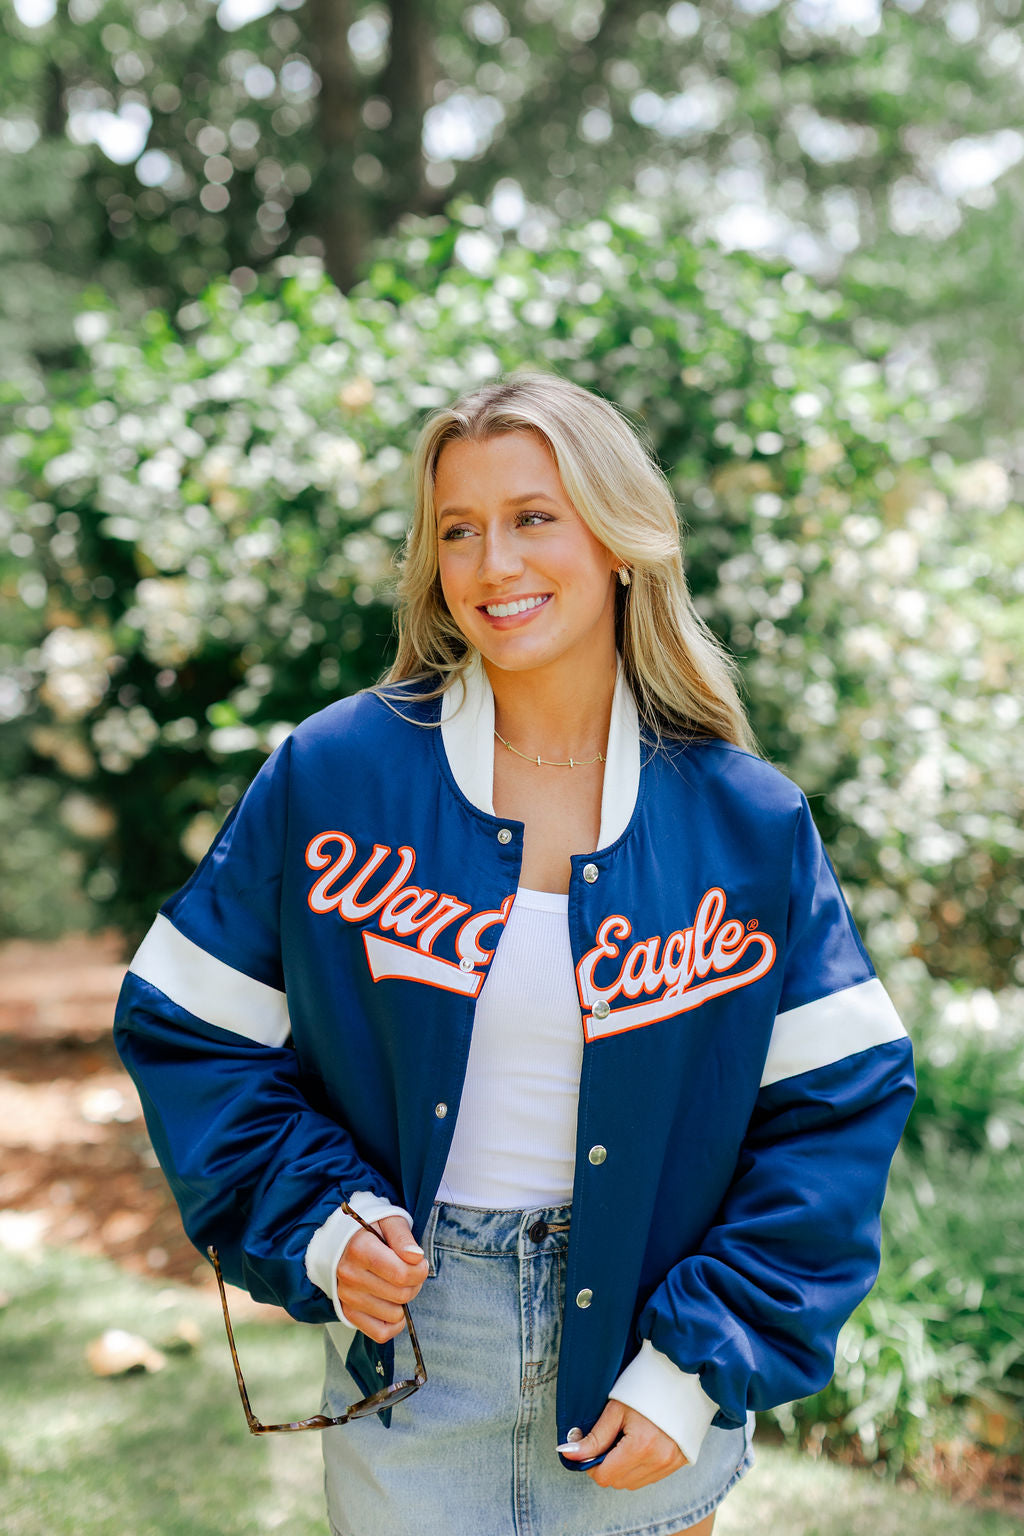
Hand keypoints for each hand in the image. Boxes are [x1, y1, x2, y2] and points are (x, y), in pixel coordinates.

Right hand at [335, 1215, 428, 1342]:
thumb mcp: (389, 1221)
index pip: (402, 1273)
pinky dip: (394, 1324)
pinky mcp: (348, 1313)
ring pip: (394, 1315)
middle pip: (401, 1294)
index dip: (420, 1270)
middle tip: (410, 1271)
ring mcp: (346, 1297)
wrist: (342, 1242)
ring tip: (397, 1284)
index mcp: (359, 1249)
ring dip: (404, 1302)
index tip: (419, 1261)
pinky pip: (380, 1333)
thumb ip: (403, 1238)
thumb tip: (417, 1258)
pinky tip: (393, 1305)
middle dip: (415, 1284)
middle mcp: (349, 1275)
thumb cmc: (371, 1230)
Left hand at [559, 1400, 686, 1489]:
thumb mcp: (616, 1409)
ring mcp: (670, 1464)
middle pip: (618, 1483)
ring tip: (625, 1440)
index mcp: (641, 1445)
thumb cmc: (644, 1388)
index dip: (591, 1464)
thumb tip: (568, 1453)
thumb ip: (594, 1437)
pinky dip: (639, 1467)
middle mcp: (658, 1460)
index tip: (590, 1448)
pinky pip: (650, 1478)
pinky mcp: (678, 1463)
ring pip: (633, 1483)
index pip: (604, 1476)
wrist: (680, 1377)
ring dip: (623, 1469)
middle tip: (608, 1440)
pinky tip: (639, 1445)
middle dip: (607, 1466)